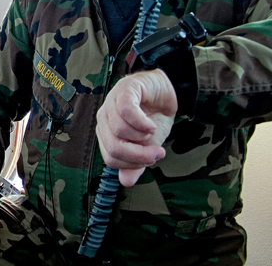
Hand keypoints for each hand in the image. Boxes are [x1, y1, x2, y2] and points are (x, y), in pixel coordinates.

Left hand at [96, 69, 175, 186]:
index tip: (153, 159)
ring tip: (152, 130)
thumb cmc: (155, 117)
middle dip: (139, 155)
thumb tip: (126, 182)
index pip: (111, 158)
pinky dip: (142, 123)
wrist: (167, 92)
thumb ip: (137, 163)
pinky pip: (127, 111)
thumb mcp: (149, 145)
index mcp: (106, 132)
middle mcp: (104, 117)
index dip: (133, 164)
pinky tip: (152, 124)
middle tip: (157, 153)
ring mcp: (111, 101)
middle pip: (113, 147)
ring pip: (120, 130)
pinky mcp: (124, 89)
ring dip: (142, 136)